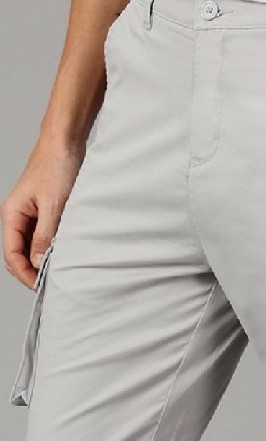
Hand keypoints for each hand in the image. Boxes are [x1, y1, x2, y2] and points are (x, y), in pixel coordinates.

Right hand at [0, 139, 84, 288]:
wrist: (66, 142)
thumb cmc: (56, 165)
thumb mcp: (53, 206)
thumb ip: (45, 236)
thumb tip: (37, 262)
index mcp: (12, 214)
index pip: (11, 255)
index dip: (25, 274)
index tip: (42, 286)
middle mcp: (18, 217)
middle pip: (19, 255)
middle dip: (32, 272)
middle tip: (52, 284)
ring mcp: (31, 216)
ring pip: (32, 248)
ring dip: (42, 261)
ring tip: (58, 270)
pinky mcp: (45, 214)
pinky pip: (43, 238)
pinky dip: (51, 249)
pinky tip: (63, 254)